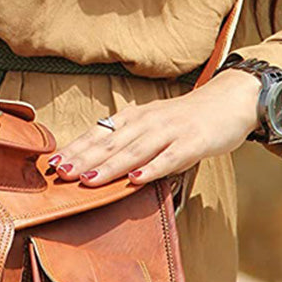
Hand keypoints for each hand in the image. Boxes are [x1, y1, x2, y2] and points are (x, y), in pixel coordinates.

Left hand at [49, 69, 261, 185]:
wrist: (229, 101)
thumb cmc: (184, 121)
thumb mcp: (150, 126)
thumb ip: (126, 143)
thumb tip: (94, 164)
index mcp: (133, 118)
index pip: (98, 134)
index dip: (75, 148)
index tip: (52, 164)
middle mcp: (147, 122)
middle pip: (111, 143)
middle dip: (84, 159)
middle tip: (61, 174)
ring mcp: (170, 131)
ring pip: (135, 150)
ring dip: (111, 166)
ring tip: (89, 179)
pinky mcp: (192, 142)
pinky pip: (170, 157)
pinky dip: (153, 168)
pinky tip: (137, 179)